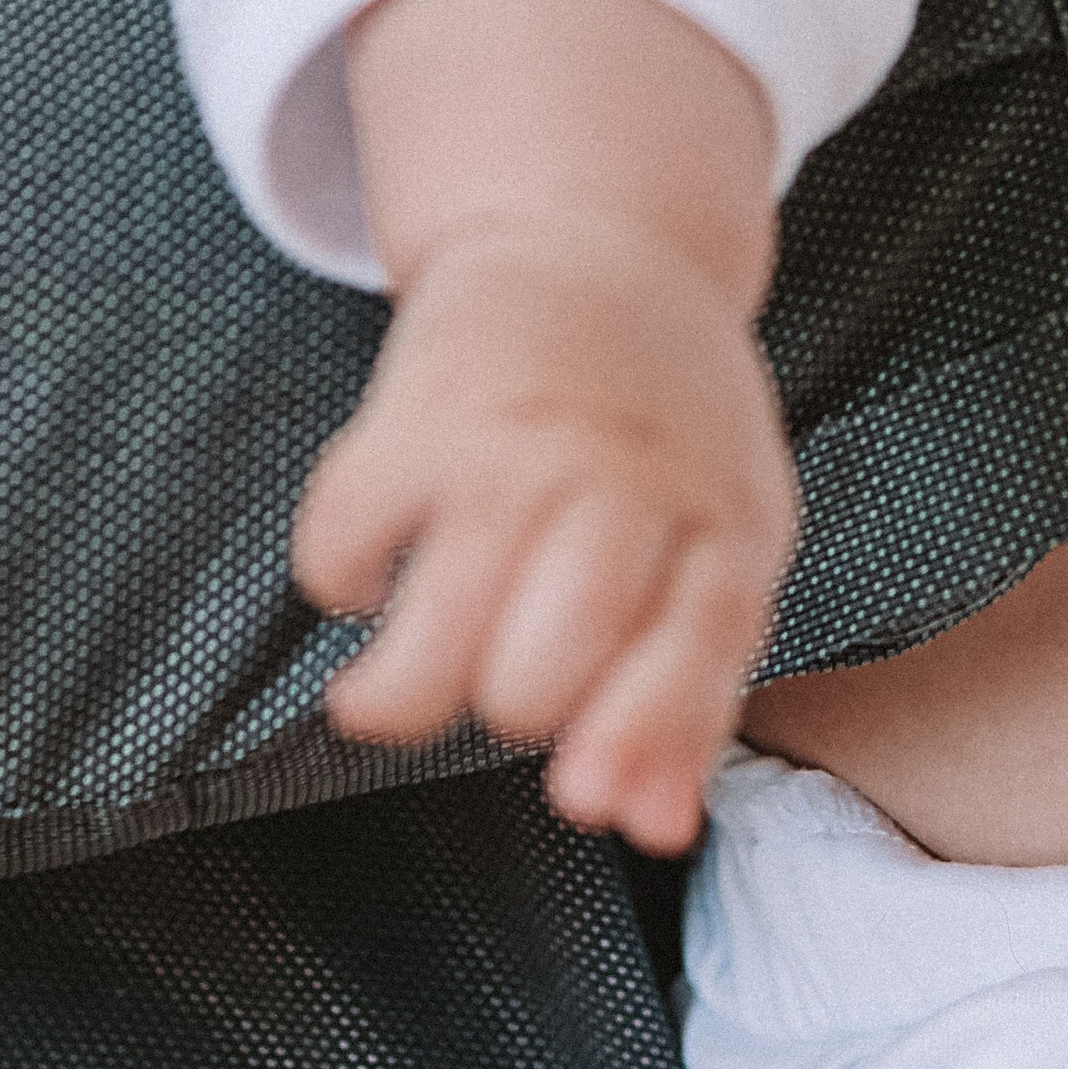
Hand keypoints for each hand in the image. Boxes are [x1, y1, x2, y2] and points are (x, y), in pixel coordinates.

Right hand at [291, 210, 798, 855]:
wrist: (598, 238)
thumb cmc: (665, 427)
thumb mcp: (726, 536)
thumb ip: (697, 688)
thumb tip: (652, 830)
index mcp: (719, 516)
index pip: (693, 650)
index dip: (635, 739)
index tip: (580, 799)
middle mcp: (618, 479)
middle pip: (540, 675)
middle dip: (510, 713)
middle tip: (503, 672)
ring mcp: (513, 446)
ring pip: (432, 646)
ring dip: (398, 697)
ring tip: (399, 682)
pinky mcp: (416, 412)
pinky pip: (342, 554)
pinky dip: (340, 583)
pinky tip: (376, 564)